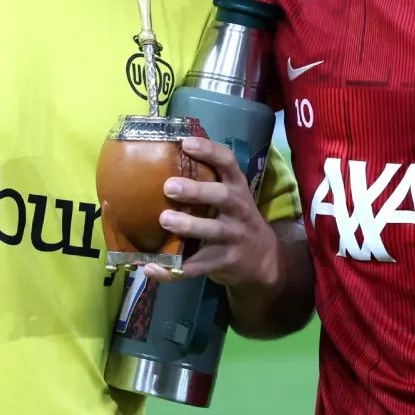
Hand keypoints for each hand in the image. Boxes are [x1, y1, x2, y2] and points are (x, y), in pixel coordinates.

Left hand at [141, 137, 279, 290]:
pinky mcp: (221, 263)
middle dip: (196, 191)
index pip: (228, 163)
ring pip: (211, 232)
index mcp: (237, 189)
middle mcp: (238, 211)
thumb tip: (164, 158)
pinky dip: (171, 271)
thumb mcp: (232, 197)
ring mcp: (232, 238)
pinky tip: (150, 267)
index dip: (209, 151)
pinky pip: (195, 268)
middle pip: (221, 197)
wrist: (264, 260)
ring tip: (164, 220)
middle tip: (169, 186)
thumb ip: (209, 182)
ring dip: (188, 226)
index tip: (186, 143)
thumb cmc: (236, 220)